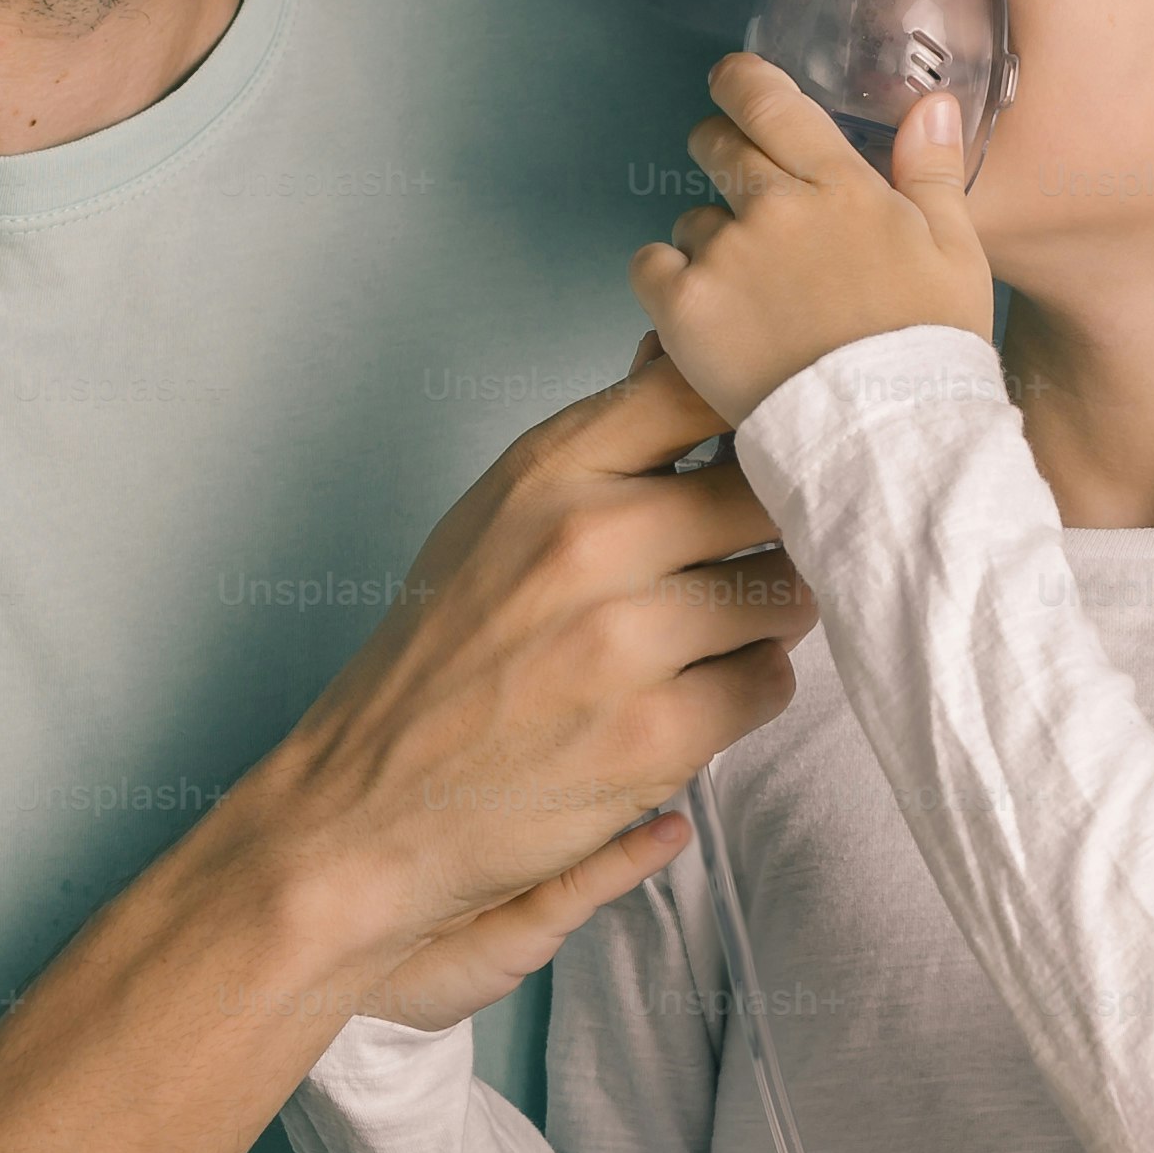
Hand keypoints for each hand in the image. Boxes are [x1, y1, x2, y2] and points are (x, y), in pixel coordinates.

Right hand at [227, 346, 815, 993]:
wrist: (368, 803)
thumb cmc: (443, 652)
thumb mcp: (496, 515)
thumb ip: (597, 444)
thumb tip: (676, 350)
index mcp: (546, 471)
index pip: (698, 386)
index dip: (750, 407)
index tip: (760, 437)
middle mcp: (586, 540)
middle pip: (767, 491)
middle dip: (774, 526)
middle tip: (745, 558)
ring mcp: (624, 639)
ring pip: (785, 591)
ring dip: (766, 616)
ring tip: (714, 635)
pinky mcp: (654, 735)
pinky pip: (768, 682)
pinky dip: (745, 691)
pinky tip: (692, 698)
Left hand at [628, 53, 992, 426]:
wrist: (885, 437)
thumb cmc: (929, 350)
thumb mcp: (957, 253)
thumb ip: (933, 171)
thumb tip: (933, 102)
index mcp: (841, 185)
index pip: (768, 100)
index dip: (738, 82)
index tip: (730, 83)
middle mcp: (775, 207)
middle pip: (716, 144)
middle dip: (721, 156)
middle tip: (742, 199)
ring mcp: (725, 256)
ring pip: (691, 219)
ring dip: (709, 241)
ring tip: (749, 294)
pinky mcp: (685, 309)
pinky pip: (650, 266)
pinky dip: (668, 283)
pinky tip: (704, 313)